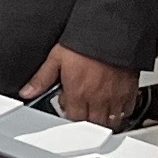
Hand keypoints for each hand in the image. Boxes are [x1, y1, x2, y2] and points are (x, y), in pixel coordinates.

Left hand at [21, 44, 139, 126]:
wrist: (112, 32)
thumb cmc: (86, 43)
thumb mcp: (56, 58)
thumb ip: (42, 79)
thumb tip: (27, 92)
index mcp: (77, 93)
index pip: (73, 119)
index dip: (70, 115)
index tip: (69, 108)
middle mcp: (97, 99)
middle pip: (92, 124)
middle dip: (86, 121)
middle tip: (83, 109)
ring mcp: (115, 97)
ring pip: (110, 122)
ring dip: (103, 120)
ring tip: (97, 109)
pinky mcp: (130, 92)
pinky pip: (126, 112)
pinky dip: (120, 112)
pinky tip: (113, 104)